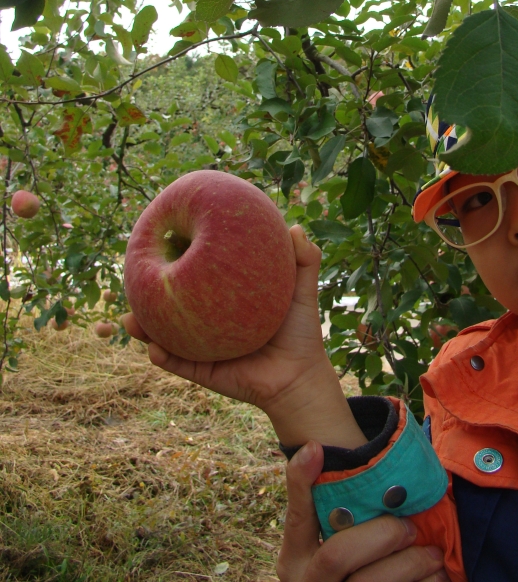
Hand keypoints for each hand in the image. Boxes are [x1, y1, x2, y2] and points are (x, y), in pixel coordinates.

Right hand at [122, 226, 366, 447]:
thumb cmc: (300, 331)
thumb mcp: (301, 290)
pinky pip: (177, 364)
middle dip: (147, 289)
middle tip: (133, 274)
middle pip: (171, 300)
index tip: (159, 238)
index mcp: (223, 296)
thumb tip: (293, 227)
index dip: (176, 257)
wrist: (300, 377)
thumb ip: (304, 259)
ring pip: (164, 333)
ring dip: (142, 327)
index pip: (196, 272)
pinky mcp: (202, 370)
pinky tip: (153, 349)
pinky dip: (163, 357)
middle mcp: (207, 318)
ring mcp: (201, 344)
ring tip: (127, 319)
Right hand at [277, 440, 447, 581]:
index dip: (301, 482)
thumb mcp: (326, 545)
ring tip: (434, 555)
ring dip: (409, 566)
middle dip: (380, 535)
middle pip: (337, 555)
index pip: (296, 517)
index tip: (316, 447)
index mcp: (295, 560)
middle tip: (409, 526)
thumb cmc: (346, 572)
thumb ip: (333, 510)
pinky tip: (436, 578)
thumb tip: (321, 446)